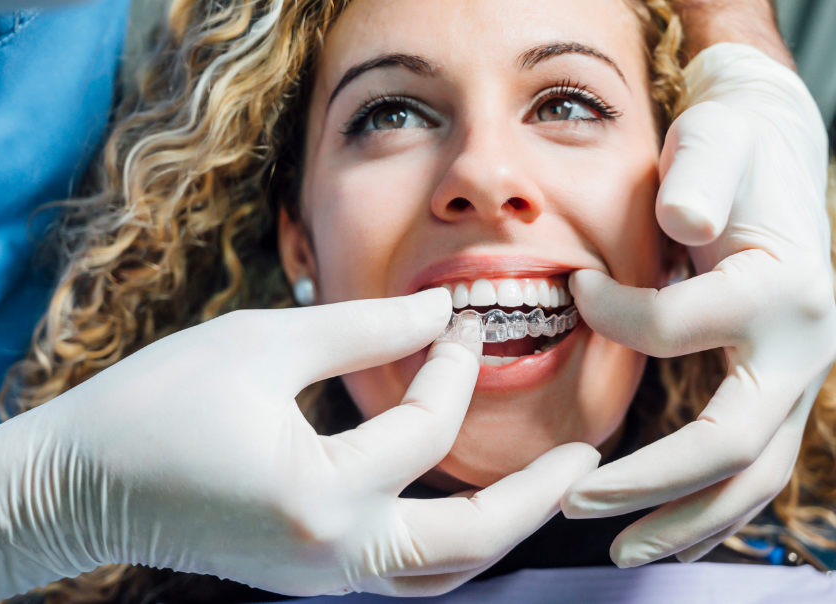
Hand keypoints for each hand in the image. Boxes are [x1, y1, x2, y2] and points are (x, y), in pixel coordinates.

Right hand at [0, 289, 598, 601]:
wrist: (76, 486)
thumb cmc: (155, 405)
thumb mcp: (263, 343)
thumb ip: (361, 328)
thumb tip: (436, 310)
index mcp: (322, 495)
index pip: (424, 426)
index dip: (449, 362)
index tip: (459, 316)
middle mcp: (334, 556)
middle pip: (469, 541)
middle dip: (537, 497)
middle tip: (588, 460)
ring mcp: (323, 578)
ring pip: (441, 571)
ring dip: (499, 528)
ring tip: (544, 487)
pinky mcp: (309, 576)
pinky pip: (402, 568)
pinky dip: (445, 535)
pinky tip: (462, 495)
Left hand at [561, 44, 835, 566]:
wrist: (770, 156)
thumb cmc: (730, 151)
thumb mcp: (714, 143)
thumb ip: (699, 178)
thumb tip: (683, 222)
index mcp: (782, 289)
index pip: (677, 329)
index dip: (613, 316)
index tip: (572, 290)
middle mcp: (804, 346)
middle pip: (730, 444)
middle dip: (648, 484)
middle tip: (573, 503)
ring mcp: (795, 377)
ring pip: (750, 478)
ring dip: (682, 521)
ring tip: (621, 550)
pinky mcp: (775, 389)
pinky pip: (749, 466)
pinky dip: (706, 505)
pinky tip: (662, 527)